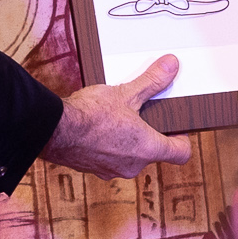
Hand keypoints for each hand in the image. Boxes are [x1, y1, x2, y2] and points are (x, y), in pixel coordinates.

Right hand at [43, 55, 193, 178]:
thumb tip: (170, 67)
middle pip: (153, 152)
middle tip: (142, 114)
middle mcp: (133, 166)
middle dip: (149, 133)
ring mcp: (112, 171)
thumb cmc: (90, 116)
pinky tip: (98, 128)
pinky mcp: (94, 169)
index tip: (177, 128)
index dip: (182, 139)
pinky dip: (109, 145)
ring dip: (127, 140)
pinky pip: (110, 158)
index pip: (180, 153)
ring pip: (130, 156)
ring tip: (117, 118)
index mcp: (148, 149)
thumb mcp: (126, 93)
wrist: (55, 130)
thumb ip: (152, 82)